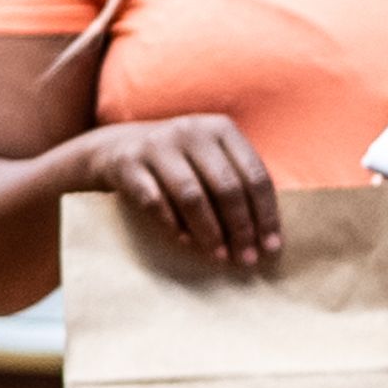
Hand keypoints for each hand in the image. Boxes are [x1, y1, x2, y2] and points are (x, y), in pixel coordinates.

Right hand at [85, 114, 284, 272]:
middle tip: (246, 259)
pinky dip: (173, 226)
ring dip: (210, 232)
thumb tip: (267, 237)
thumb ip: (238, 182)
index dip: (266, 215)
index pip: (255, 174)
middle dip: (241, 228)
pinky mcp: (128, 163)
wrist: (116, 147)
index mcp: (220, 128)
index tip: (271, 247)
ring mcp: (156, 145)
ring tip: (220, 257)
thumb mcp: (211, 157)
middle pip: (226, 186)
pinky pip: (155, 202)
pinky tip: (186, 242)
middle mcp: (190, 130)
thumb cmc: (179, 162)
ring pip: (192, 196)